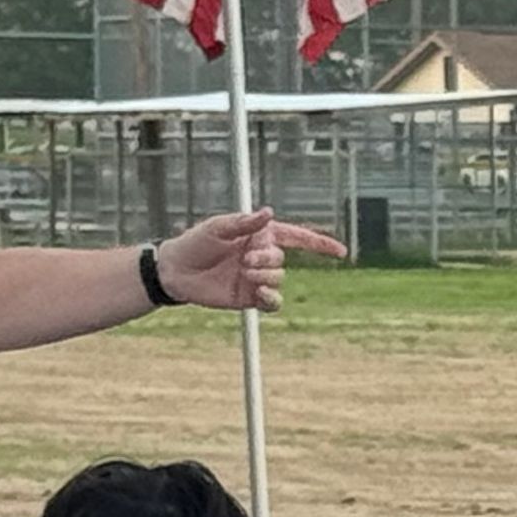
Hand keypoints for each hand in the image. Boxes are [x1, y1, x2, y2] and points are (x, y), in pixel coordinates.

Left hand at [153, 208, 351, 315]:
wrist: (176, 272)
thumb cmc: (195, 243)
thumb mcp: (218, 227)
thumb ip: (244, 222)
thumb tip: (269, 213)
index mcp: (259, 235)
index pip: (296, 237)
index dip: (319, 244)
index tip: (341, 251)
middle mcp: (261, 256)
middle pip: (282, 259)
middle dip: (267, 260)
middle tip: (244, 260)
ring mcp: (257, 278)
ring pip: (279, 279)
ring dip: (265, 277)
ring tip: (243, 274)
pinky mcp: (250, 298)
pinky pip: (274, 302)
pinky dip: (272, 299)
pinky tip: (260, 295)